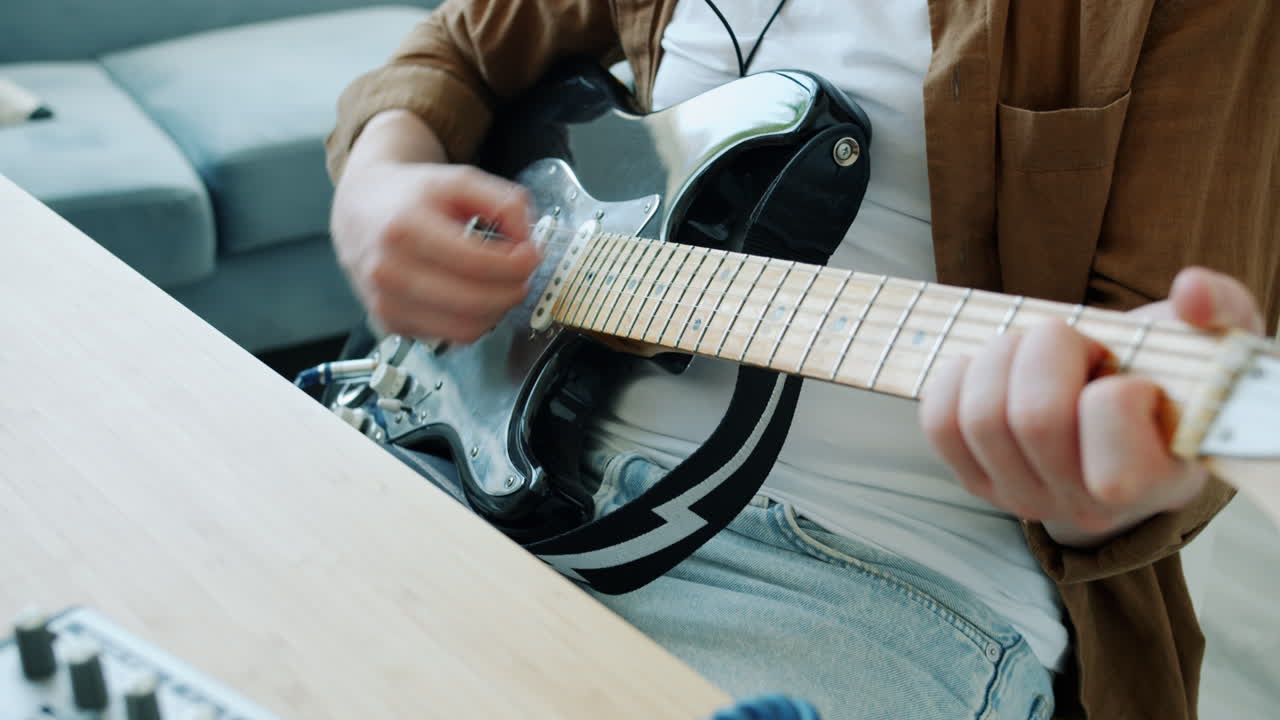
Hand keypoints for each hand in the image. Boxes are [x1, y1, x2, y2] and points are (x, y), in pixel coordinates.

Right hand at [330, 112, 538, 342]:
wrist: (360, 210)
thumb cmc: (409, 196)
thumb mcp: (459, 181)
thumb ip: (504, 202)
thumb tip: (528, 241)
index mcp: (404, 228)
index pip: (475, 263)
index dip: (515, 265)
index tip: (532, 256)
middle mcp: (389, 270)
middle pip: (474, 301)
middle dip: (513, 290)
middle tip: (522, 274)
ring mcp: (387, 302)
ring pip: (465, 329)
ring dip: (497, 311)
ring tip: (500, 286)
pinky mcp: (390, 323)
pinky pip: (450, 336)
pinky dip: (473, 320)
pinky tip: (473, 295)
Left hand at [919, 267, 1263, 546]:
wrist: (1127, 419)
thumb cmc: (1174, 379)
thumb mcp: (1216, 342)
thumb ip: (1220, 308)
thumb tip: (1189, 291)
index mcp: (1157, 479)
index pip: (1111, 423)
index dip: (1117, 386)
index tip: (1133, 379)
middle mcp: (1085, 504)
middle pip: (1034, 416)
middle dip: (1049, 349)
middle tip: (1075, 345)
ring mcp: (1023, 497)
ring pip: (981, 417)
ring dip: (1003, 357)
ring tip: (1036, 354)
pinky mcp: (975, 479)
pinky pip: (940, 423)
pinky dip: (959, 378)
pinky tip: (995, 369)